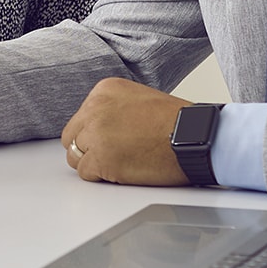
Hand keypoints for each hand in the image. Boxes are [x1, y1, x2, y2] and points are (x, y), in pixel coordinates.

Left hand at [61, 79, 191, 184]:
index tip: (109, 139)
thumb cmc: (176, 122)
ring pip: (75, 156)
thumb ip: (112, 108)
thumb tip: (95, 127)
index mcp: (104, 90)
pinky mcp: (101, 159)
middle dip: (87, 148)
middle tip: (109, 156)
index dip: (94, 133)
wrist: (194, 137)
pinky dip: (101, 177)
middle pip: (72, 136)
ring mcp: (96, 133)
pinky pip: (86, 173)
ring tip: (119, 163)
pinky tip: (122, 172)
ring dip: (92, 163)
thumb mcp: (137, 99)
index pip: (81, 117)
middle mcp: (95, 108)